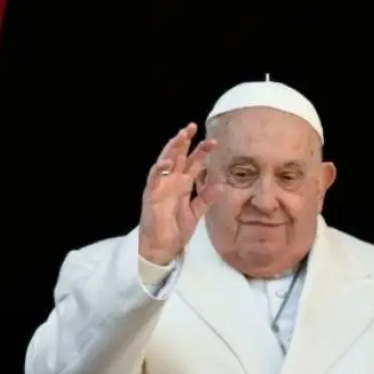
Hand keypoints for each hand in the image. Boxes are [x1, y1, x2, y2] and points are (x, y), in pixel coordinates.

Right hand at [138, 123, 217, 265]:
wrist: (163, 247)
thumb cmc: (177, 229)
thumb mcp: (196, 213)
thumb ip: (206, 198)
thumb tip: (222, 186)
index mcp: (184, 184)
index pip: (194, 163)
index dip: (202, 151)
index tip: (214, 141)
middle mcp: (172, 181)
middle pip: (179, 156)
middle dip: (185, 141)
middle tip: (192, 126)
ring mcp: (161, 185)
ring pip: (166, 161)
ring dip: (172, 148)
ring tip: (180, 136)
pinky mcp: (152, 194)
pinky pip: (154, 178)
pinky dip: (159, 169)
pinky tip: (166, 161)